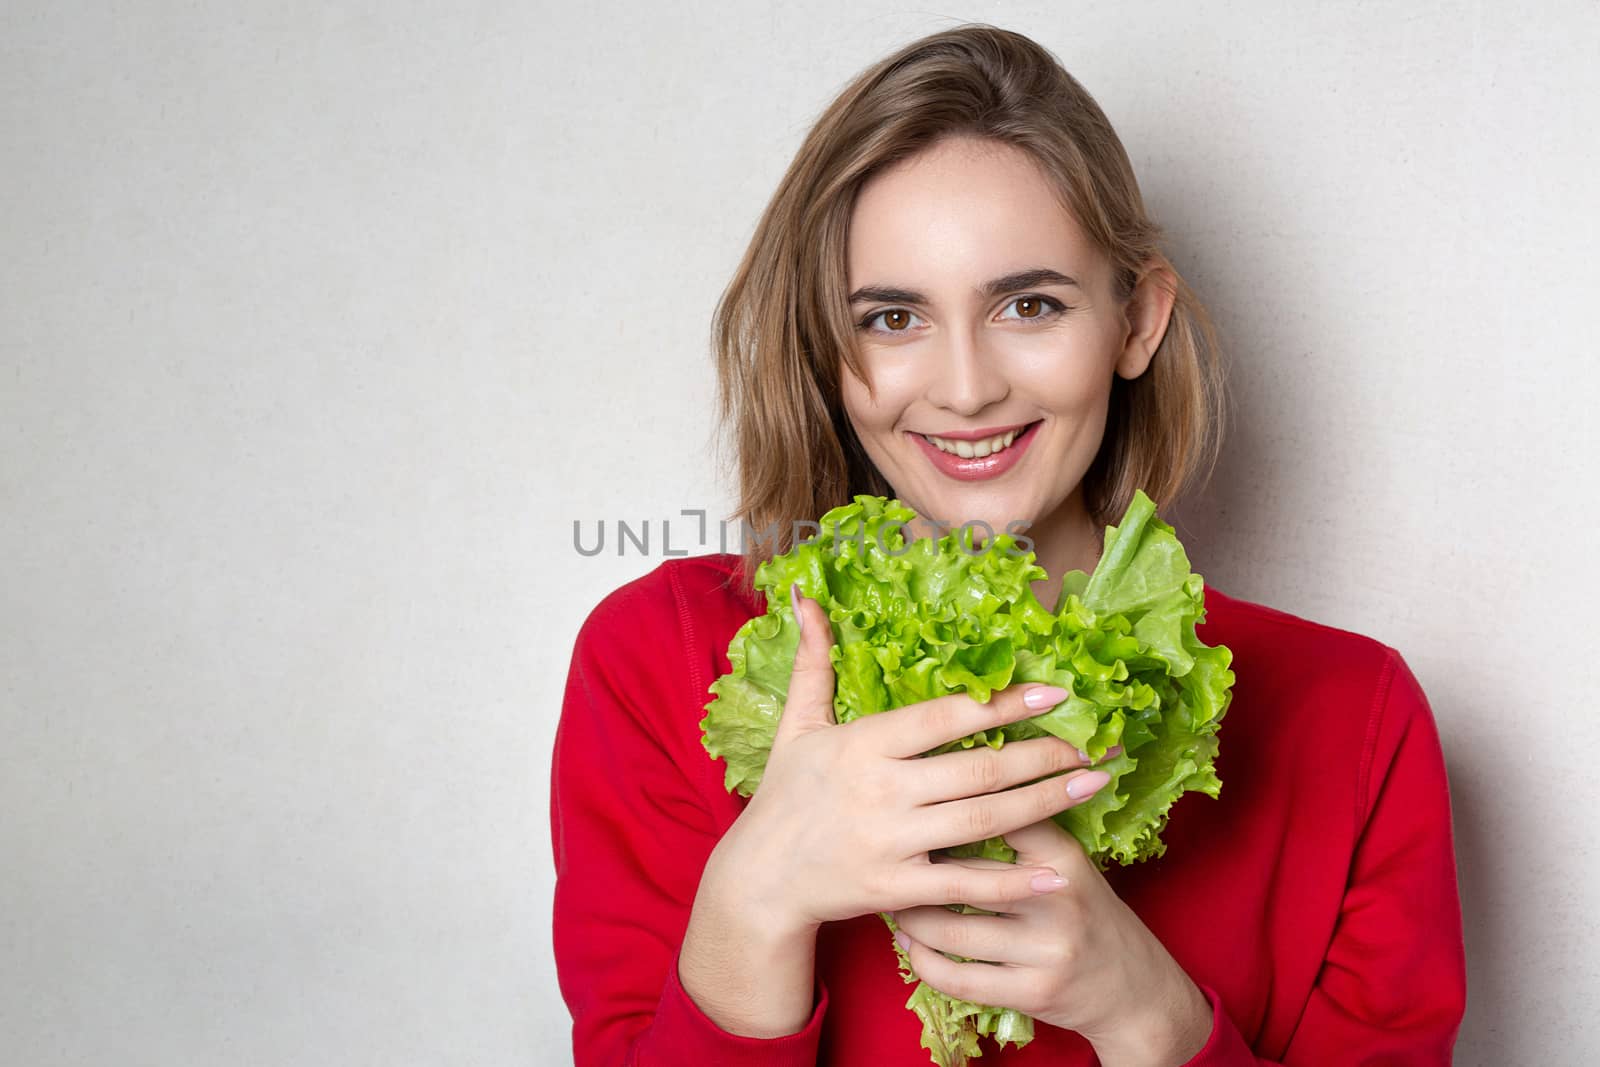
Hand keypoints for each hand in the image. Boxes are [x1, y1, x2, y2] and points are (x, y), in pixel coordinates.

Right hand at [706, 585, 1112, 939]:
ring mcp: (891, 842)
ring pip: (983, 822)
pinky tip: (1059, 872)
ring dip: (1045, 803)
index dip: (1002, 703)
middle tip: (1094, 744)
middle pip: (979, 770)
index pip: (944, 717)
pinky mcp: (897, 889)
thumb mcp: (797, 725)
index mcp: (863, 744)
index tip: (1054, 692)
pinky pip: (965, 884)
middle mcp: (881, 790)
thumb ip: (813, 661)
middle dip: (1043, 755)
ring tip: (1093, 786)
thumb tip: (803, 595)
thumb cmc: (785, 796)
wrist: (761, 879)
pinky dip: (1014, 880)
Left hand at [888, 818, 1214, 1065]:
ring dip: (910, 919)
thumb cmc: (1081, 910)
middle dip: (917, 869)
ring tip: (892, 902)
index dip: (946, 810)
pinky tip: (909, 945)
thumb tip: (948, 780)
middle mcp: (1055, 896)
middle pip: (963, 875)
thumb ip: (1020, 825)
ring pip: (952, 931)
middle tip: (884, 857)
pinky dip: (924, 962)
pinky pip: (959, 979)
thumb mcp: (1064, 860)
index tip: (907, 805)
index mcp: (1060, 853)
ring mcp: (1046, 948)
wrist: (1131, 986)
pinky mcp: (1034, 991)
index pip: (996, 815)